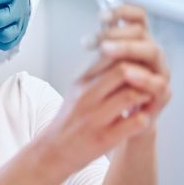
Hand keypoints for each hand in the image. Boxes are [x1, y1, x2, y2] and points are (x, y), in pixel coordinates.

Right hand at [37, 5, 170, 174]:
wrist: (55, 149)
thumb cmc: (71, 118)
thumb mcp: (77, 90)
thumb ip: (97, 74)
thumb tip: (121, 57)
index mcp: (80, 82)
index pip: (109, 55)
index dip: (129, 57)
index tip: (137, 66)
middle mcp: (86, 96)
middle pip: (123, 71)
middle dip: (141, 75)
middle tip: (147, 82)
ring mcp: (95, 117)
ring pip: (131, 95)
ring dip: (145, 96)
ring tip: (144, 100)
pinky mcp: (105, 138)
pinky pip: (135, 122)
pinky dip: (144, 119)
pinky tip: (139, 119)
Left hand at [95, 5, 170, 135]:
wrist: (118, 119)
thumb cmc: (110, 86)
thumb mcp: (102, 63)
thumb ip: (102, 44)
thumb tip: (92, 30)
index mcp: (137, 40)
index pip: (137, 16)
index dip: (122, 11)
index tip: (100, 15)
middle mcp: (150, 52)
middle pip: (141, 32)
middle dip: (116, 33)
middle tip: (95, 40)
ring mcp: (158, 71)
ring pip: (152, 52)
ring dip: (128, 49)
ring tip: (106, 51)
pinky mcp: (162, 93)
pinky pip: (160, 82)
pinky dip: (144, 77)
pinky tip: (128, 74)